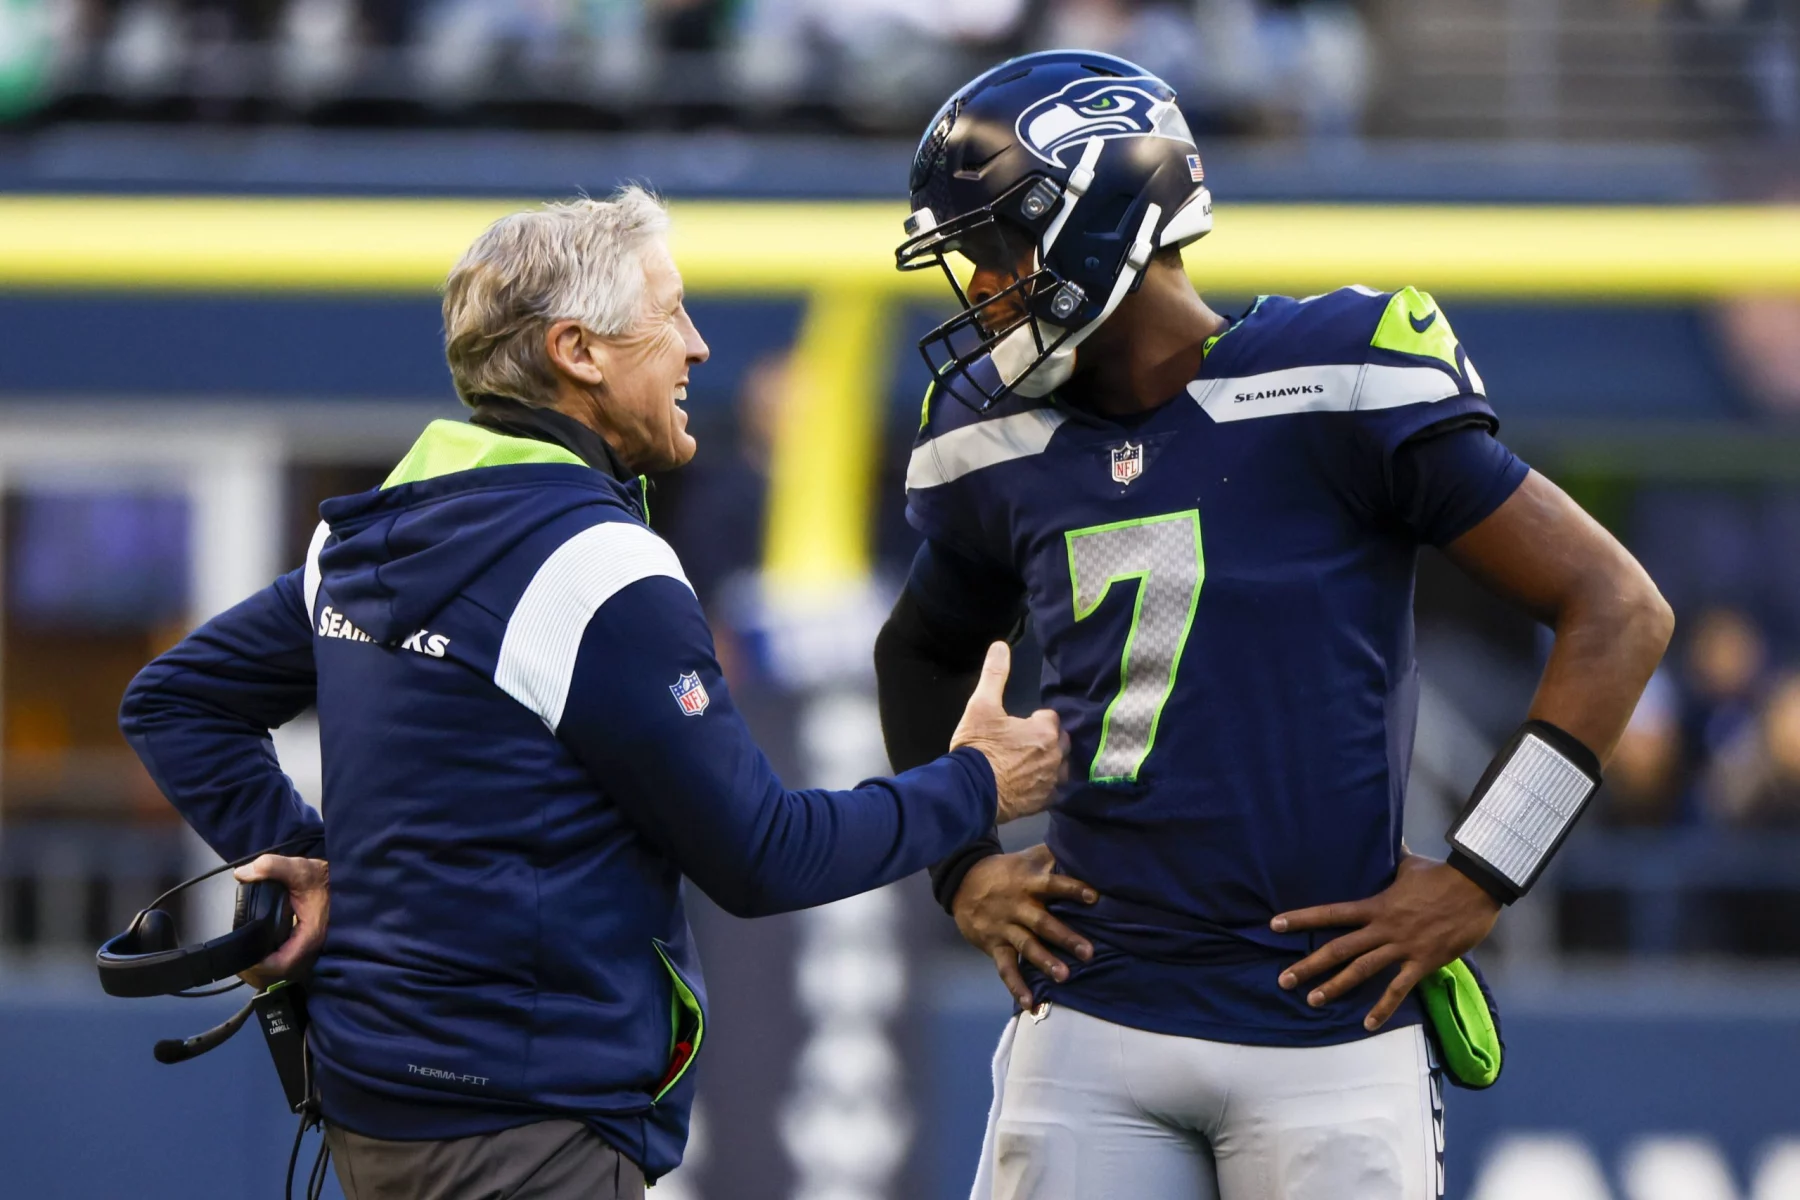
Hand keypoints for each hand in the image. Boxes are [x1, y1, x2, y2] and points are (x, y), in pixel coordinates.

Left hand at [233, 854, 329, 990]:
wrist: (343, 881)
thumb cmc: (323, 879)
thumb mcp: (300, 869)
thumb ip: (273, 867)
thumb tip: (242, 873)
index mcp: (309, 936)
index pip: (282, 964)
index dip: (260, 964)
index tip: (243, 955)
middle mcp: (311, 948)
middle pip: (279, 971)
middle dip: (258, 967)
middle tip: (239, 955)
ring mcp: (310, 949)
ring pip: (283, 968)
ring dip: (265, 964)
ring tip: (247, 953)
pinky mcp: (306, 945)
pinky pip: (287, 960)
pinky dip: (272, 957)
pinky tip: (262, 947)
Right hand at [950, 642, 1067, 822]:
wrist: (969, 791)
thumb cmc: (978, 746)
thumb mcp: (981, 705)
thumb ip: (994, 675)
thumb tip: (1000, 645)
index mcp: (1045, 731)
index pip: (1050, 717)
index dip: (1035, 720)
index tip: (1018, 725)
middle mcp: (1055, 756)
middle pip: (1060, 741)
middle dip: (1047, 740)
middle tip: (1022, 743)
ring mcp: (1051, 781)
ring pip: (1060, 767)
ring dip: (1049, 763)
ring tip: (1029, 764)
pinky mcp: (1044, 802)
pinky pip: (1053, 790)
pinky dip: (1045, 786)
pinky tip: (1030, 784)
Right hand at [952, 844, 1096, 1007]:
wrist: (962, 882)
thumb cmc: (1006, 871)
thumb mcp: (1027, 859)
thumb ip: (1052, 857)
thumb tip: (1084, 846)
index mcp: (1028, 883)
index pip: (1053, 885)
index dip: (1072, 890)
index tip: (1094, 897)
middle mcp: (1017, 906)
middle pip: (1043, 922)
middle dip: (1065, 937)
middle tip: (1089, 952)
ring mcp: (1005, 927)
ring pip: (1027, 945)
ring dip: (1045, 961)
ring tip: (1064, 976)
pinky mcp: (994, 945)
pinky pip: (1005, 968)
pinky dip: (1017, 986)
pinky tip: (1030, 1003)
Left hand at [1271, 853, 1500, 1031]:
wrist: (1476, 888)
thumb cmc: (1442, 875)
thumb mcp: (1410, 863)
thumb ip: (1391, 856)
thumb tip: (1385, 833)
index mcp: (1375, 906)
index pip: (1331, 913)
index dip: (1302, 919)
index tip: (1275, 925)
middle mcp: (1382, 928)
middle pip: (1338, 949)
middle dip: (1309, 965)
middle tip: (1283, 980)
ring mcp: (1402, 947)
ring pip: (1362, 970)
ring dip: (1336, 986)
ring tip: (1312, 1000)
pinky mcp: (1422, 962)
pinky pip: (1398, 989)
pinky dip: (1382, 1008)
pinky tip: (1367, 1024)